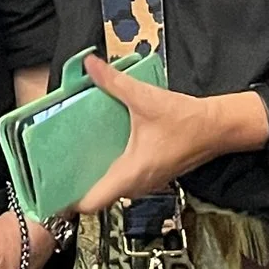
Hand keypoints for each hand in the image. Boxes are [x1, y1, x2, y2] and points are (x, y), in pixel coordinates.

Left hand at [69, 55, 264, 213]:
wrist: (219, 128)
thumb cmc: (185, 119)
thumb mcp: (146, 98)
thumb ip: (114, 82)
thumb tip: (89, 64)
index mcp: (131, 173)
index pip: (93, 203)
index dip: (69, 201)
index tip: (50, 191)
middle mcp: (136, 185)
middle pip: (97, 197)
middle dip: (75, 187)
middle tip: (52, 169)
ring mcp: (145, 183)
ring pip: (111, 189)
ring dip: (92, 179)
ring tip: (69, 160)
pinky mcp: (152, 175)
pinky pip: (122, 181)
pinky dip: (107, 172)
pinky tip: (97, 152)